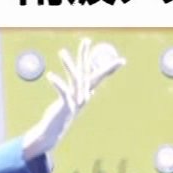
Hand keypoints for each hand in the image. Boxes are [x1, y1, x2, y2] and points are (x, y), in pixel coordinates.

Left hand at [21, 38, 124, 159]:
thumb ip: (80, 92)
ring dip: (68, 64)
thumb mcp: (73, 101)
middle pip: (86, 72)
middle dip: (85, 55)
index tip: (122, 60)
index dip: (110, 68)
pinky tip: (50, 75)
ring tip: (61, 52)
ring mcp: (76, 101)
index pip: (99, 76)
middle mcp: (83, 95)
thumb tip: (93, 88)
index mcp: (86, 92)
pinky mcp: (66, 106)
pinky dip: (57, 83)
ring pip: (75, 79)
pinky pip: (63, 91)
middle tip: (85, 40)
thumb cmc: (62, 114)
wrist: (53, 132)